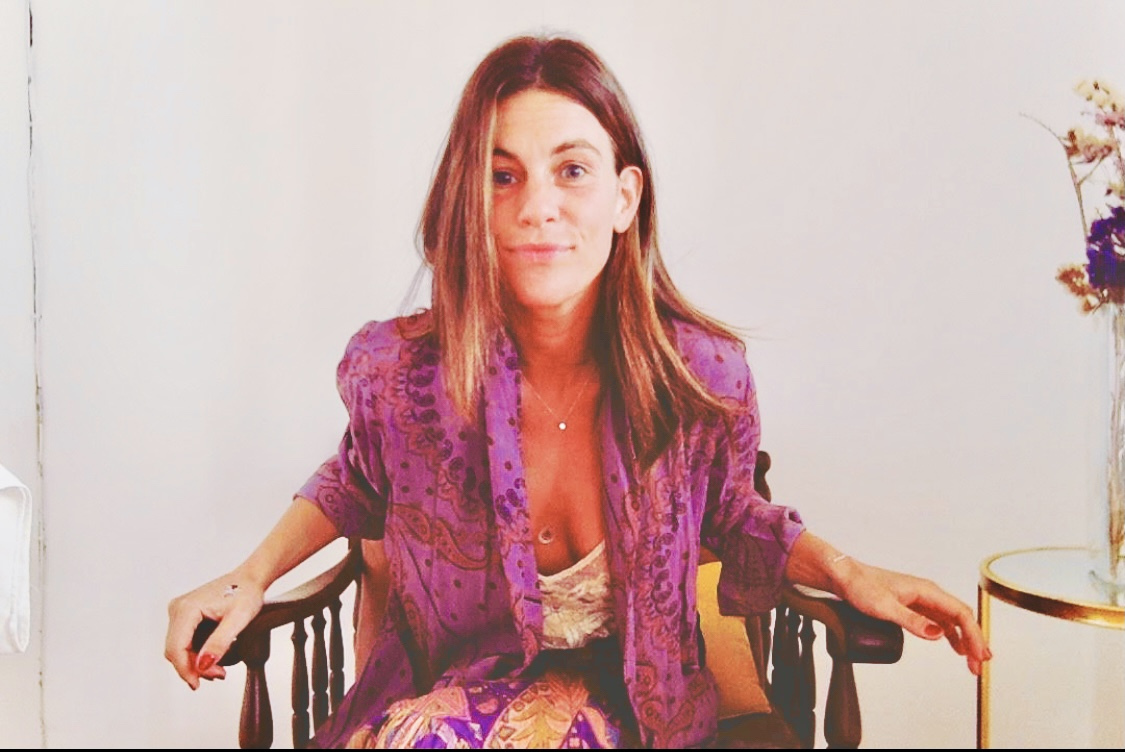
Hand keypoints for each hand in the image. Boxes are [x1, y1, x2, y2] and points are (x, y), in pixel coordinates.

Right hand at [165, 574, 264, 689]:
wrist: (250, 578)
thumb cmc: (246, 592)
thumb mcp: (238, 619)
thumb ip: (220, 642)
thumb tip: (202, 665)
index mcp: (186, 608)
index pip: (176, 648)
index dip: (185, 670)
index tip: (198, 684)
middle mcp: (178, 608)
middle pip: (176, 650)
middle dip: (194, 668)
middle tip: (219, 675)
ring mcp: (179, 611)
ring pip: (179, 648)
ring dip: (195, 663)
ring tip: (219, 669)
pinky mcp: (185, 615)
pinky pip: (184, 641)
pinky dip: (196, 653)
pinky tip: (213, 657)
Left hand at [836, 561, 991, 674]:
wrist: (843, 576)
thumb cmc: (861, 586)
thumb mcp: (885, 607)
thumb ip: (911, 621)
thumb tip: (938, 634)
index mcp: (927, 590)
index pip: (961, 613)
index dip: (974, 635)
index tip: (979, 655)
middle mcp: (928, 593)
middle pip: (961, 617)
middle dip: (974, 640)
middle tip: (978, 665)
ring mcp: (921, 599)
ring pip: (951, 620)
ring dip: (964, 640)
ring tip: (971, 662)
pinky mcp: (912, 605)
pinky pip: (939, 620)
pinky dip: (951, 635)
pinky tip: (954, 647)